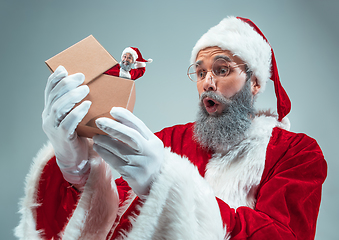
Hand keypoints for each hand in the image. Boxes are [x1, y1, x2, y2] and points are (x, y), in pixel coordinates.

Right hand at [42, 65, 91, 184]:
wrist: (75, 158)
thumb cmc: (78, 134)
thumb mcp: (74, 116)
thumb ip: (75, 104)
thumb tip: (86, 85)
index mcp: (49, 111)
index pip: (49, 91)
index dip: (55, 79)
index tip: (65, 69)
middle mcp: (48, 118)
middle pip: (53, 97)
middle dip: (66, 84)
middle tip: (81, 77)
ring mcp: (53, 128)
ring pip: (58, 108)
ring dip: (71, 96)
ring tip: (85, 89)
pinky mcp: (63, 137)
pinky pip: (67, 123)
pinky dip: (77, 112)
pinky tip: (87, 106)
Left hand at [93, 107, 163, 197]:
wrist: (158, 186)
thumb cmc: (150, 163)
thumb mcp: (150, 147)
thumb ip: (138, 135)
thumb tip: (117, 121)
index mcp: (154, 143)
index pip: (139, 126)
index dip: (126, 117)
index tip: (113, 110)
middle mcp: (149, 153)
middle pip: (130, 136)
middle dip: (113, 127)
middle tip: (99, 121)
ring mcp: (141, 165)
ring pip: (120, 149)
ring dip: (105, 141)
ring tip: (95, 136)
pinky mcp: (132, 175)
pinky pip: (115, 162)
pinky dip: (104, 153)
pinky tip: (98, 148)